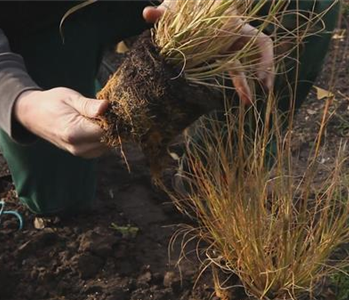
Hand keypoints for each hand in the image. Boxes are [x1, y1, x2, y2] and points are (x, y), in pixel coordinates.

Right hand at [14, 87, 108, 158]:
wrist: (33, 115)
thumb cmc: (52, 102)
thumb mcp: (71, 98)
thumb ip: (89, 105)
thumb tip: (107, 106)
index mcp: (74, 132)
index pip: (106, 130)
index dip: (114, 119)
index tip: (113, 108)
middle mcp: (78, 147)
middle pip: (109, 139)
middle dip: (113, 126)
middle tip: (109, 110)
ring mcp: (80, 153)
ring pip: (107, 145)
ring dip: (109, 132)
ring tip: (100, 116)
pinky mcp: (83, 154)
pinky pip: (102, 147)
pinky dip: (104, 137)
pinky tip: (97, 124)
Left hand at [143, 0, 273, 104]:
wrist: (184, 4)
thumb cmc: (182, 4)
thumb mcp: (174, 8)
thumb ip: (164, 12)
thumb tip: (146, 14)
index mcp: (231, 24)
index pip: (258, 40)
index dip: (264, 58)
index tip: (259, 76)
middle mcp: (234, 35)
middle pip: (257, 54)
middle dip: (263, 72)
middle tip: (264, 91)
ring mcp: (228, 47)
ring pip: (244, 65)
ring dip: (247, 83)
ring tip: (247, 103)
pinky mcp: (219, 55)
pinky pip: (232, 70)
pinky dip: (236, 83)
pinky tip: (238, 98)